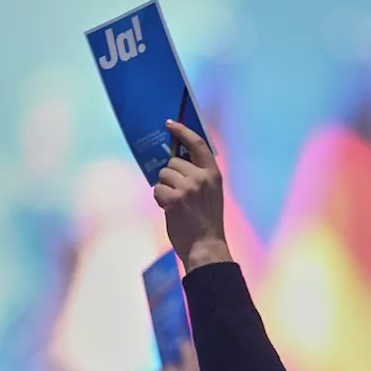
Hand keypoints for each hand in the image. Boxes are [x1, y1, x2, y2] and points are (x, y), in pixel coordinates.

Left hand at [153, 121, 232, 272]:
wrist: (206, 246)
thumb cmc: (207, 222)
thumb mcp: (211, 193)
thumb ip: (199, 176)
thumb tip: (175, 162)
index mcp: (213, 174)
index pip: (197, 144)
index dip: (182, 131)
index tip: (170, 124)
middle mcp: (201, 177)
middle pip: (173, 162)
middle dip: (170, 176)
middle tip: (178, 194)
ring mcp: (188, 187)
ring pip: (163, 175)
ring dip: (164, 188)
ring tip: (176, 204)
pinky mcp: (174, 199)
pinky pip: (157, 189)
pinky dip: (160, 200)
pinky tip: (170, 210)